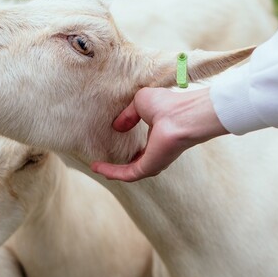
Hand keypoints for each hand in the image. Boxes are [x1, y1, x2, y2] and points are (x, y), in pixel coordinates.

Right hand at [91, 87, 228, 181]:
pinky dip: (110, 172)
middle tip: (103, 166)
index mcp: (160, 137)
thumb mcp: (141, 102)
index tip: (116, 146)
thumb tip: (117, 126)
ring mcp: (155, 162)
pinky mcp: (149, 168)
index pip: (144, 149)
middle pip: (138, 165)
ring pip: (129, 173)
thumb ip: (128, 115)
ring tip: (95, 168)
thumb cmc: (168, 104)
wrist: (182, 115)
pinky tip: (96, 167)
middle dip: (120, 167)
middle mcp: (159, 152)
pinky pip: (126, 174)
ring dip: (111, 172)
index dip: (130, 149)